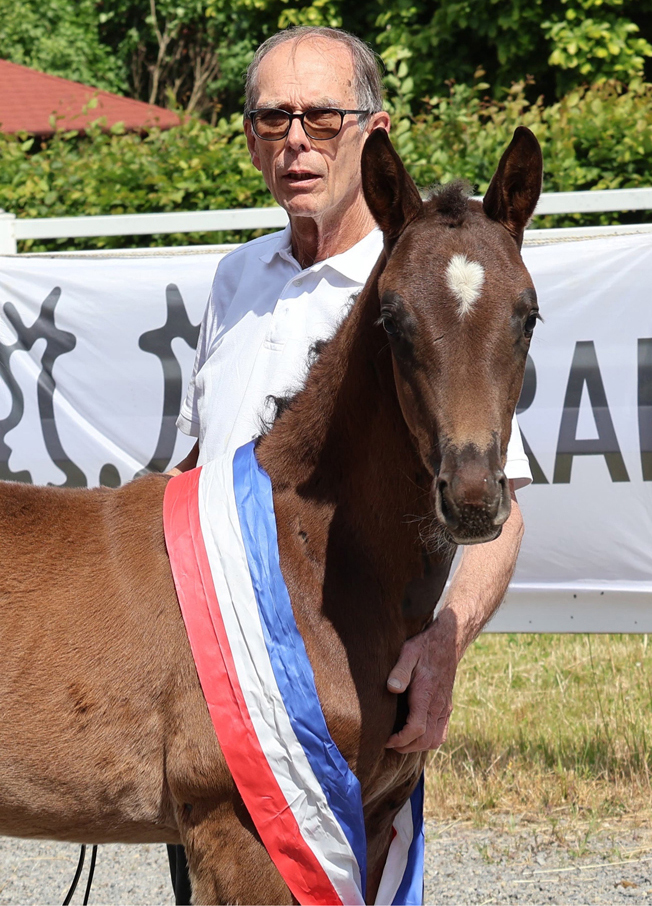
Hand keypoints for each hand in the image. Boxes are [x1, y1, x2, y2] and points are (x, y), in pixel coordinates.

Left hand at [385, 616, 458, 753]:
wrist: (447, 642)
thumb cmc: (423, 647)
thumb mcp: (408, 653)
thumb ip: (400, 670)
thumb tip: (392, 687)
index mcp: (427, 695)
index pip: (417, 729)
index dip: (400, 740)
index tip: (386, 740)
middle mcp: (439, 705)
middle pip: (426, 740)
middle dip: (406, 747)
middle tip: (389, 743)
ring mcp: (445, 708)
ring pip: (436, 740)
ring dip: (418, 746)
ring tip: (401, 742)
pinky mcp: (447, 707)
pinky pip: (441, 733)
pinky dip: (429, 741)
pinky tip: (415, 735)